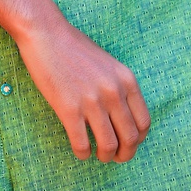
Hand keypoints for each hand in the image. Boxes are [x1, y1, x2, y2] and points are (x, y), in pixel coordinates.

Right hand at [14, 10, 150, 161]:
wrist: (46, 34)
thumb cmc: (75, 48)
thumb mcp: (108, 65)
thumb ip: (119, 88)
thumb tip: (124, 119)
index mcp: (126, 79)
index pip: (144, 122)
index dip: (138, 139)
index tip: (128, 143)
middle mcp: (113, 92)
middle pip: (130, 138)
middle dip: (124, 154)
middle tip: (115, 156)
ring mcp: (92, 101)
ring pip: (108, 146)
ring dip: (104, 157)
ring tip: (97, 154)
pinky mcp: (69, 109)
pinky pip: (82, 145)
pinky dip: (83, 153)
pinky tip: (80, 149)